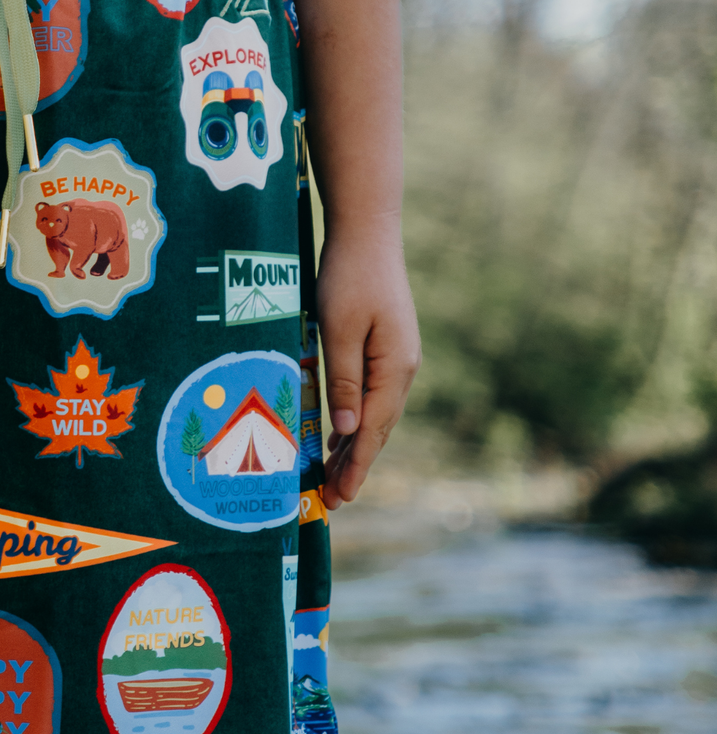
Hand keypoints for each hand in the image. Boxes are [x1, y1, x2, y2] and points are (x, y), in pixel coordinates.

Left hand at [316, 228, 420, 509]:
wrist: (366, 232)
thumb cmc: (348, 277)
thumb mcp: (339, 331)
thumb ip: (344, 381)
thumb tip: (350, 432)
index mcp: (393, 368)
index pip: (374, 431)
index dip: (357, 467)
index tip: (340, 497)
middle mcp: (401, 368)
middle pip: (378, 430)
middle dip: (356, 467)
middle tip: (333, 501)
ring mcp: (396, 358)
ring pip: (375, 415)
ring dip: (356, 448)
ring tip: (335, 478)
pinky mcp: (385, 348)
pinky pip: (371, 396)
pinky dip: (356, 421)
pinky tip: (341, 436)